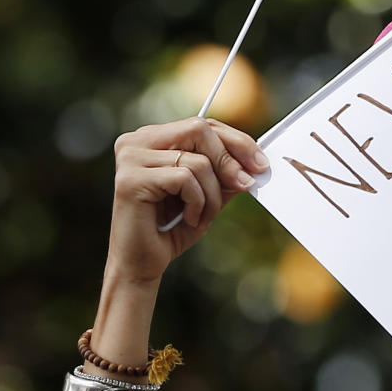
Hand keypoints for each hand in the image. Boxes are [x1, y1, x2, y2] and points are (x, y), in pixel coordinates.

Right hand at [107, 118, 268, 284]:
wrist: (141, 265)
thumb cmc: (170, 230)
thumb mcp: (206, 197)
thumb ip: (224, 176)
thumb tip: (254, 162)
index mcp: (153, 139)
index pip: (202, 125)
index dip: (236, 141)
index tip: (261, 164)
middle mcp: (137, 141)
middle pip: (199, 130)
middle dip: (230, 161)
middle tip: (246, 184)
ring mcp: (130, 157)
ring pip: (197, 161)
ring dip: (212, 195)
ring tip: (202, 217)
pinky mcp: (131, 179)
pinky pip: (185, 179)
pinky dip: (197, 203)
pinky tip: (188, 219)